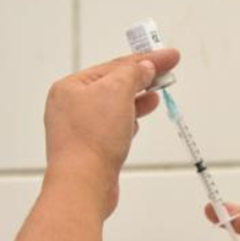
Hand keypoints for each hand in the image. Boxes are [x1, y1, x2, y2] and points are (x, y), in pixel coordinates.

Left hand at [43, 49, 179, 216]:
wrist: (83, 184)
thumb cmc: (92, 138)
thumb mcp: (117, 91)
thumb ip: (133, 74)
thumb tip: (144, 68)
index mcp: (70, 87)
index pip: (115, 66)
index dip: (146, 59)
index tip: (169, 56)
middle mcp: (70, 107)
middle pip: (113, 85)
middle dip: (142, 78)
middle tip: (166, 72)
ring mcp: (78, 130)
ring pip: (113, 107)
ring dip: (137, 99)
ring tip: (157, 94)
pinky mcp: (88, 149)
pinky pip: (111, 127)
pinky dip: (127, 120)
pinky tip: (137, 121)